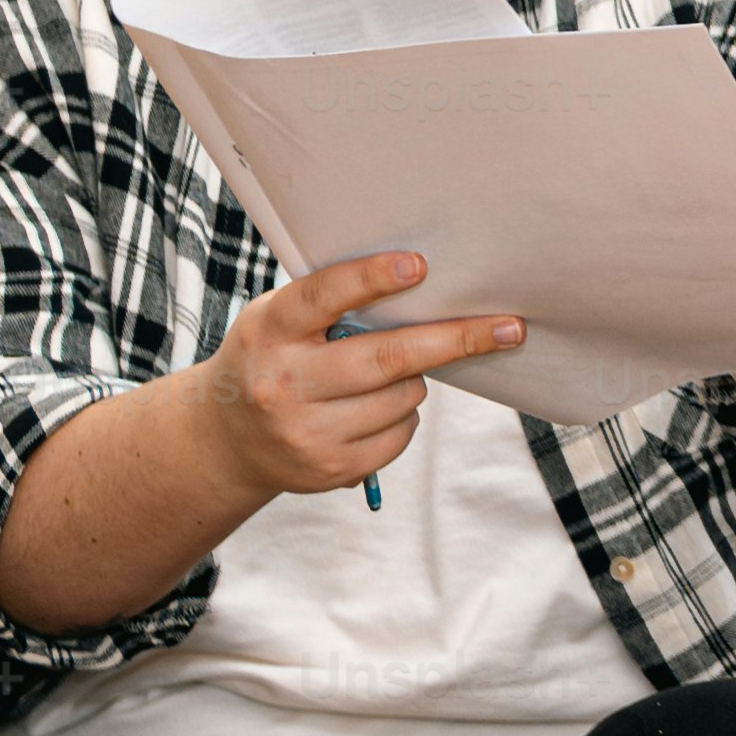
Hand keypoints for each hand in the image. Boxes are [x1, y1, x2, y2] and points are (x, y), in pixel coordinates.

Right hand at [200, 251, 520, 501]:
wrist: (225, 440)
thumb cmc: (272, 357)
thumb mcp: (279, 321)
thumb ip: (331, 305)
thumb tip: (423, 284)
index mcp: (272, 329)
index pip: (323, 297)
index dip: (371, 279)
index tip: (420, 266)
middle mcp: (284, 382)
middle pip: (388, 358)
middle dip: (457, 340)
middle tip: (510, 327)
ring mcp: (306, 431)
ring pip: (403, 397)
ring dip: (415, 381)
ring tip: (384, 375)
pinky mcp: (329, 469)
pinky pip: (399, 436)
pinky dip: (403, 418)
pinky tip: (372, 411)